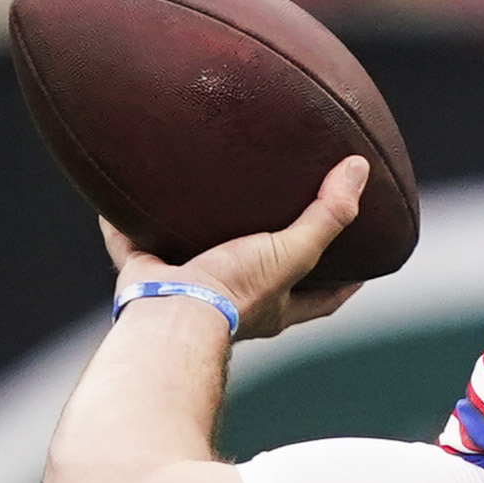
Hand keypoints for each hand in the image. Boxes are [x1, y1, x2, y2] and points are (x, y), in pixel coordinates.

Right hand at [104, 153, 371, 339]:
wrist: (170, 312)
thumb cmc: (234, 291)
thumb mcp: (291, 252)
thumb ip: (327, 215)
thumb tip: (359, 170)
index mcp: (273, 306)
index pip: (325, 298)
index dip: (345, 282)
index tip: (363, 263)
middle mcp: (234, 303)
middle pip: (261, 278)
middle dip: (268, 255)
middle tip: (279, 220)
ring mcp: (188, 290)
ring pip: (196, 260)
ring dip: (198, 235)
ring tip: (204, 200)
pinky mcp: (146, 275)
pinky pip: (131, 245)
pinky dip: (122, 225)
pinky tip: (119, 196)